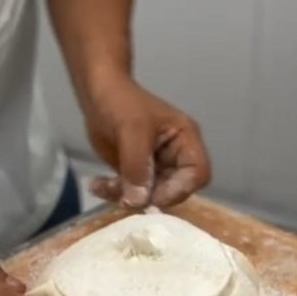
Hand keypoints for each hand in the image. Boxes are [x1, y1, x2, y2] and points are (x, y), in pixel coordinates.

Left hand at [81, 78, 211, 208]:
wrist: (98, 94)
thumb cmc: (121, 103)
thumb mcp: (131, 130)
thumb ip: (137, 166)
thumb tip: (139, 201)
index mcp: (185, 140)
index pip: (198, 173)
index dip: (180, 189)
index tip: (153, 197)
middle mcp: (176, 156)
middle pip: (175, 189)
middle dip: (148, 195)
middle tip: (123, 194)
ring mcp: (156, 166)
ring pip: (150, 195)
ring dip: (126, 196)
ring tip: (104, 186)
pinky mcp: (137, 172)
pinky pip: (132, 192)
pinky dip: (115, 192)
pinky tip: (99, 184)